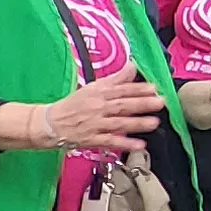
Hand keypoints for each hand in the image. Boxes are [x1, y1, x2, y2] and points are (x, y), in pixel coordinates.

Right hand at [39, 68, 165, 153]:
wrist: (51, 123)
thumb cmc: (74, 104)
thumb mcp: (93, 87)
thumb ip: (116, 78)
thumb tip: (133, 66)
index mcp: (99, 93)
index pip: (121, 89)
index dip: (138, 88)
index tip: (154, 88)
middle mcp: (98, 107)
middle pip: (122, 105)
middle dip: (142, 103)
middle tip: (159, 102)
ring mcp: (95, 124)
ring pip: (118, 123)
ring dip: (137, 123)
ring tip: (154, 123)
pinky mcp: (92, 139)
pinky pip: (111, 141)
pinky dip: (125, 143)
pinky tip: (139, 145)